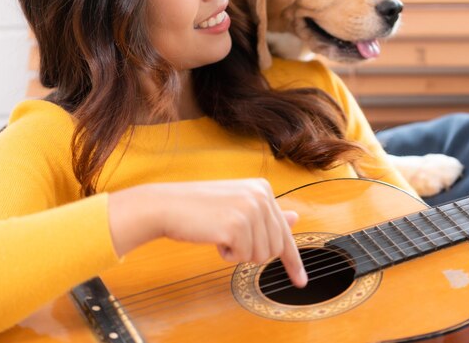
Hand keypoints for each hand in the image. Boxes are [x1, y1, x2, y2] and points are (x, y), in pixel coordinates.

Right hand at [108, 179, 306, 286]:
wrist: (167, 205)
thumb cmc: (200, 208)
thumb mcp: (237, 206)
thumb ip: (266, 214)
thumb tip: (295, 218)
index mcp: (263, 188)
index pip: (285, 231)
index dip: (292, 261)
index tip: (301, 280)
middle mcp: (261, 196)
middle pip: (275, 248)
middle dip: (253, 253)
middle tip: (230, 240)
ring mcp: (250, 210)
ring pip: (261, 256)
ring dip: (239, 253)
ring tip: (220, 234)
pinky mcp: (237, 226)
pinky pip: (242, 258)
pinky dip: (226, 255)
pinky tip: (214, 237)